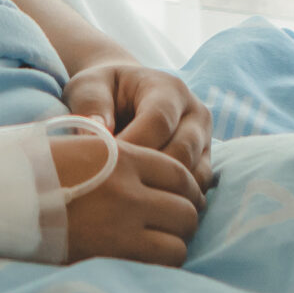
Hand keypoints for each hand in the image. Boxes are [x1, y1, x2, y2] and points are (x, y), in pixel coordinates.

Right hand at [50, 134, 206, 266]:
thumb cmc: (34, 170)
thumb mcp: (82, 148)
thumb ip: (123, 160)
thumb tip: (153, 178)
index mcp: (122, 158)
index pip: (180, 173)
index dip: (188, 189)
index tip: (185, 198)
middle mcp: (128, 192)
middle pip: (186, 210)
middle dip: (185, 218)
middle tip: (174, 225)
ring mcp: (120, 228)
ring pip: (179, 242)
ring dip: (174, 244)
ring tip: (159, 245)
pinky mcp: (109, 258)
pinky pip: (158, 266)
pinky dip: (158, 265)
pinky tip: (144, 261)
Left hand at [63, 62, 215, 188]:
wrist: (123, 95)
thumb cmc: (105, 91)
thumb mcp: (90, 86)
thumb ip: (91, 104)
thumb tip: (96, 130)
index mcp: (170, 89)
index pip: (159, 122)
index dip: (131, 145)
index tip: (103, 163)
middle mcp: (195, 114)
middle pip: (181, 152)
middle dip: (145, 174)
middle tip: (111, 187)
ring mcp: (203, 141)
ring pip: (192, 176)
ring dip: (159, 191)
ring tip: (124, 200)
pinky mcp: (203, 164)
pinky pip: (196, 190)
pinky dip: (172, 200)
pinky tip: (142, 206)